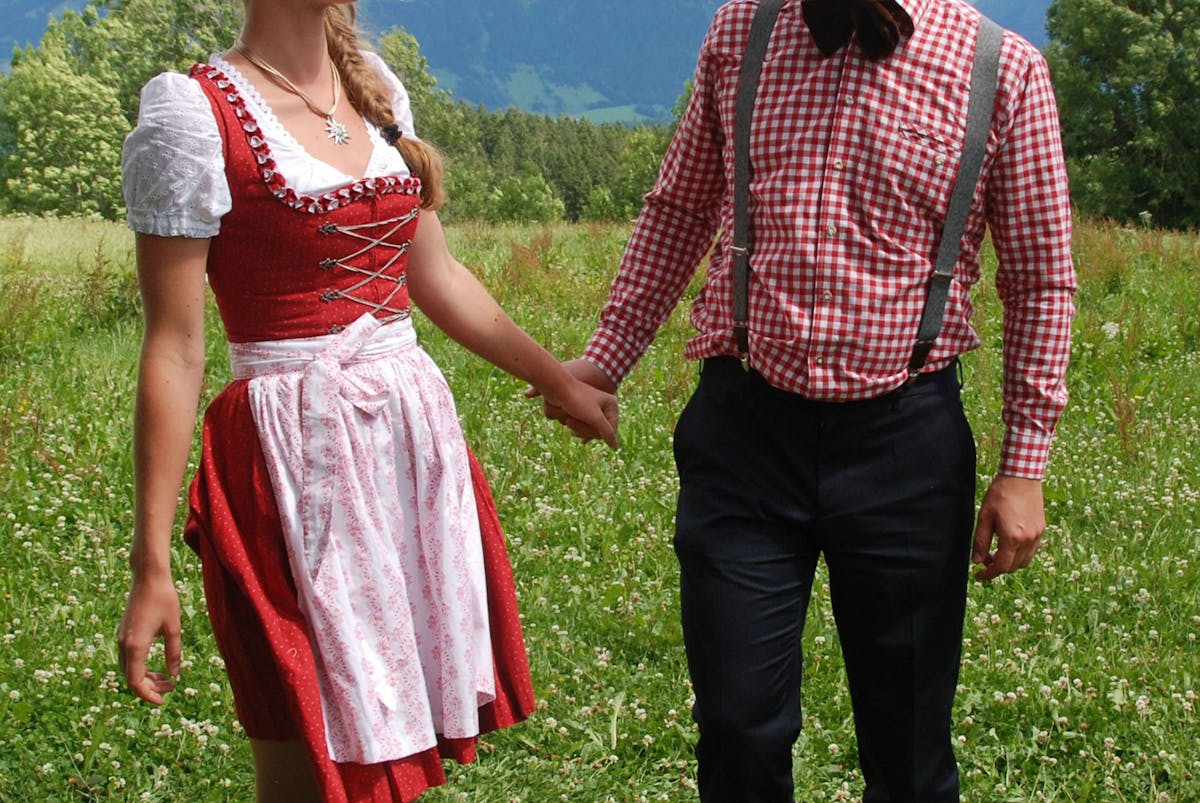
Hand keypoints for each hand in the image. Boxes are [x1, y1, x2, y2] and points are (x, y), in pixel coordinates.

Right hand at [117, 572, 182, 704]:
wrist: (148, 577)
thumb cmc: (164, 599)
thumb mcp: (174, 628)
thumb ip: (174, 653)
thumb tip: (174, 675)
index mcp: (135, 645)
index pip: (135, 681)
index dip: (147, 695)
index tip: (162, 701)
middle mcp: (124, 644)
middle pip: (131, 677)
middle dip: (150, 687)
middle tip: (171, 688)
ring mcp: (122, 638)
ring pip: (129, 668)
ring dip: (145, 677)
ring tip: (167, 679)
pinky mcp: (124, 633)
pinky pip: (129, 658)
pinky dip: (141, 666)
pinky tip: (158, 666)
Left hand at [527, 359, 619, 446]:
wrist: (555, 387)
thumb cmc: (576, 400)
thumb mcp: (594, 417)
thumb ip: (606, 432)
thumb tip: (615, 446)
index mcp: (611, 404)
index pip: (611, 429)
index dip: (597, 432)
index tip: (586, 423)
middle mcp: (604, 406)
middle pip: (599, 431)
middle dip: (584, 429)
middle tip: (572, 420)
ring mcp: (592, 409)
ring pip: (588, 430)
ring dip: (577, 428)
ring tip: (568, 418)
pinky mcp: (581, 411)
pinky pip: (580, 426)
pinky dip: (573, 425)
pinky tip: (568, 421)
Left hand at [972, 475, 1045, 581]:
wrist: (1022, 478)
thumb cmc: (1000, 494)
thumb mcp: (984, 517)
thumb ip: (980, 541)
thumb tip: (977, 561)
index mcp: (1012, 538)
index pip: (1001, 566)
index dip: (988, 574)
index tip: (978, 576)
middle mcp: (1028, 540)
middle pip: (1013, 567)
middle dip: (997, 568)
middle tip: (984, 560)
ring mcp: (1037, 535)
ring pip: (1024, 561)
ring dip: (1010, 562)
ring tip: (996, 552)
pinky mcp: (1041, 529)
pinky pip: (1031, 551)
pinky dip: (1020, 554)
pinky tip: (1009, 544)